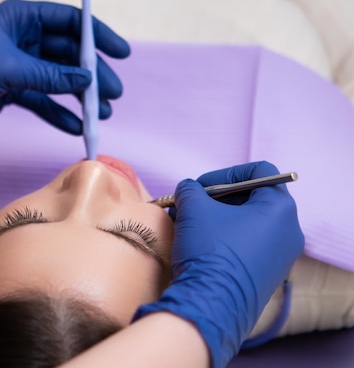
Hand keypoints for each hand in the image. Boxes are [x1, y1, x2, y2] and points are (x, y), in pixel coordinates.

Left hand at [0, 0, 129, 146]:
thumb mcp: (10, 69)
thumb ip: (51, 75)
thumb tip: (87, 80)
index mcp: (22, 18)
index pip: (70, 21)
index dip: (97, 35)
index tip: (121, 53)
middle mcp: (23, 39)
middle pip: (68, 54)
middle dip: (91, 74)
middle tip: (112, 94)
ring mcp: (18, 66)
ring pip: (58, 80)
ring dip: (79, 97)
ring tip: (100, 115)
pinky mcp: (11, 90)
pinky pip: (42, 100)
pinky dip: (57, 113)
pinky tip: (75, 127)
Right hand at [134, 161, 303, 367]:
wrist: (211, 306)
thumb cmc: (209, 251)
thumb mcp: (194, 209)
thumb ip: (191, 189)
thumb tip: (189, 190)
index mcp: (280, 209)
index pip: (260, 171)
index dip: (226, 173)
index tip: (200, 186)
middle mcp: (289, 231)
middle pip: (253, 197)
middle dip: (216, 197)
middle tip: (190, 204)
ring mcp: (281, 255)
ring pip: (248, 222)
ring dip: (216, 217)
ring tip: (188, 224)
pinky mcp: (269, 274)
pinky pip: (248, 243)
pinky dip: (224, 237)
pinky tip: (198, 243)